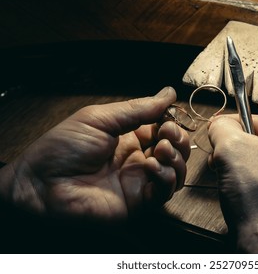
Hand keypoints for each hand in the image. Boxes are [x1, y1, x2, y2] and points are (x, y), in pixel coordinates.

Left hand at [0, 87, 189, 219]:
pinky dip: (166, 177)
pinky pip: (165, 192)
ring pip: (176, 171)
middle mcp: (137, 158)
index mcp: (129, 136)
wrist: (42, 184)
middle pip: (175, 150)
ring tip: (161, 149)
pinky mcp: (138, 201)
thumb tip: (168, 93)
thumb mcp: (101, 119)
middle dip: (178, 138)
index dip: (171, 122)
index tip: (170, 115)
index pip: (163, 128)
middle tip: (168, 132)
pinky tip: (151, 166)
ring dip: (176, 157)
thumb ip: (138, 109)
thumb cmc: (63, 148)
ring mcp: (139, 180)